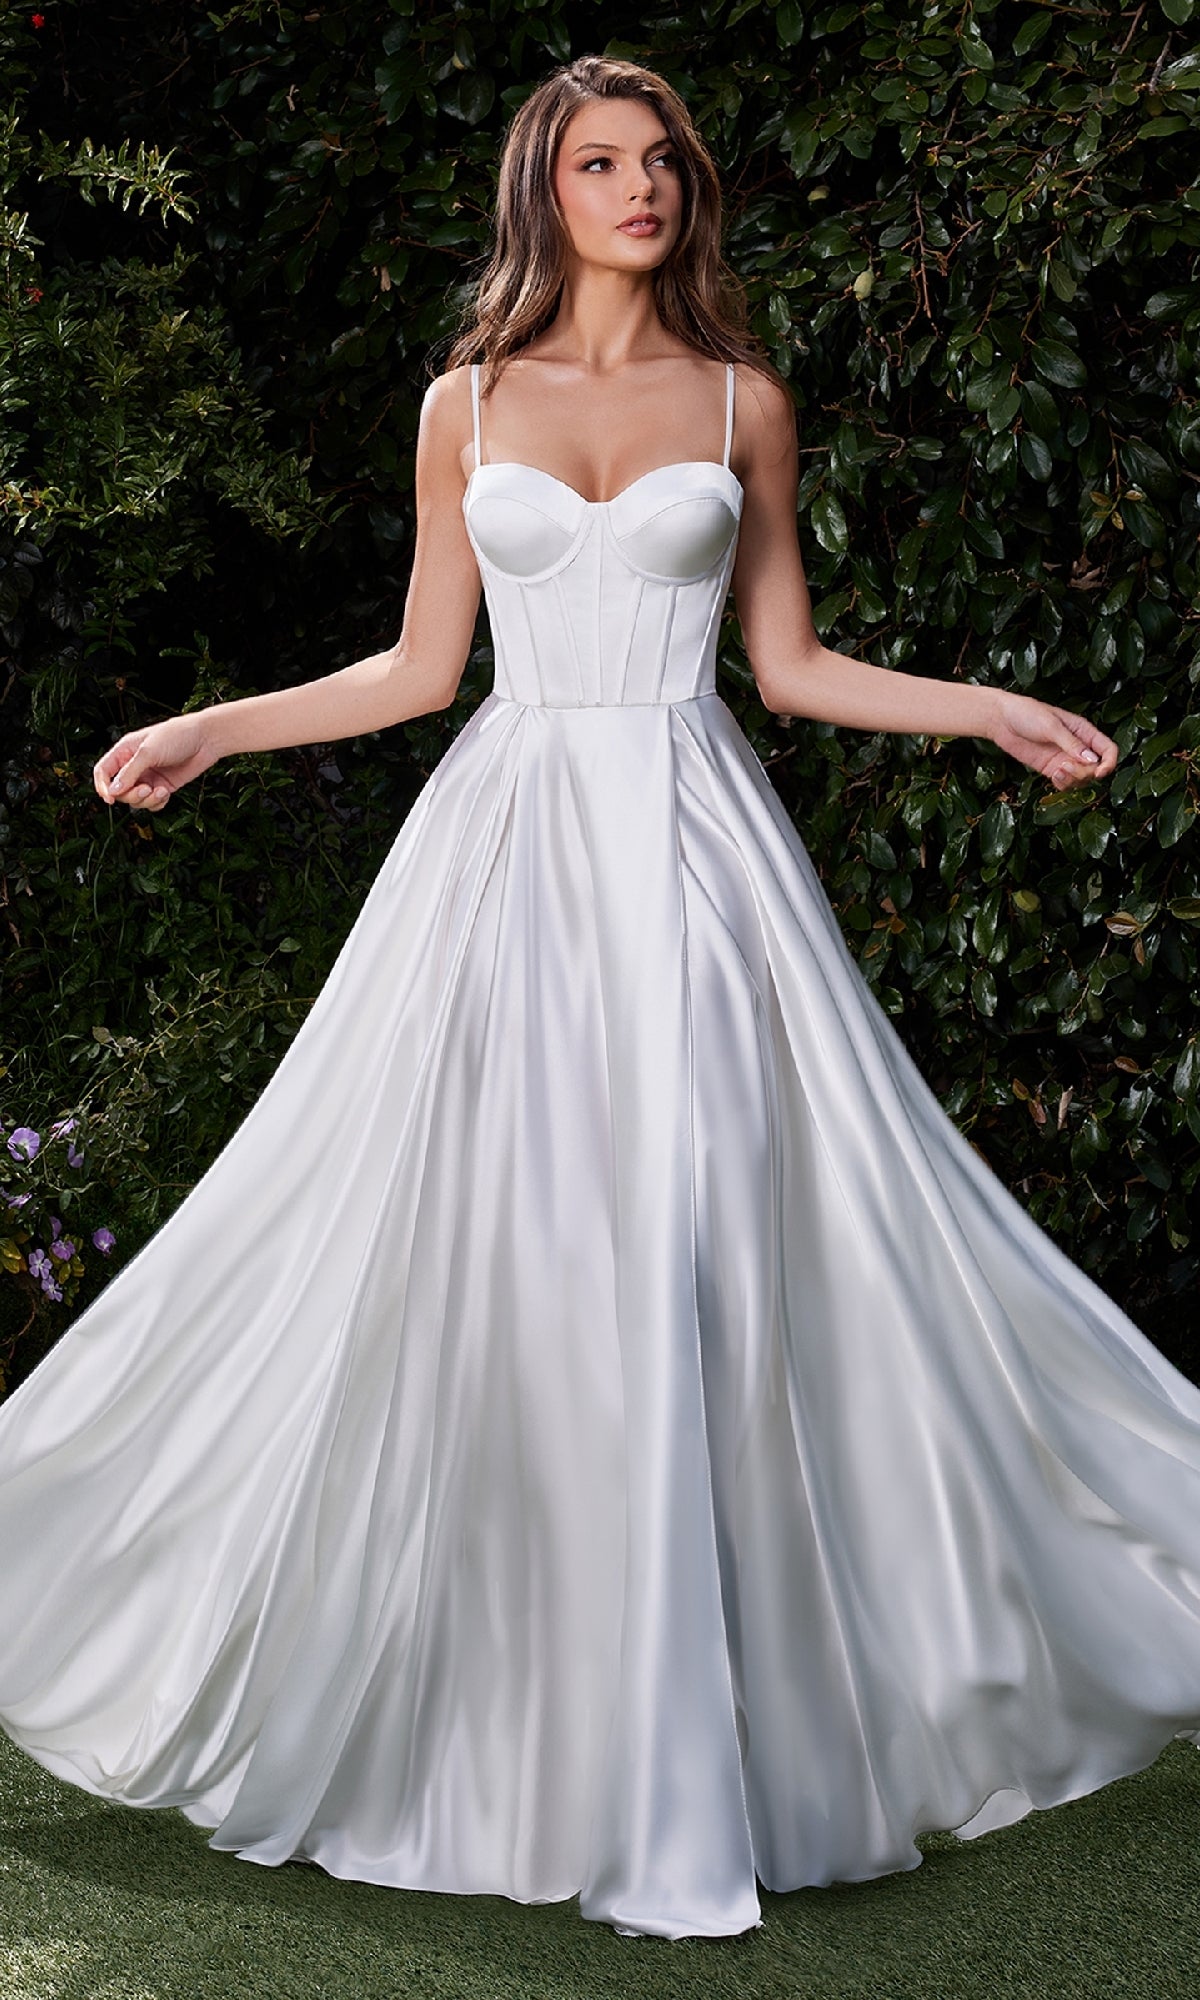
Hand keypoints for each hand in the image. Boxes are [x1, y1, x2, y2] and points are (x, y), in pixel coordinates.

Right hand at [93, 713, 219, 811]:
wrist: (206, 739)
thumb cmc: (176, 736)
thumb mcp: (149, 752)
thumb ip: (129, 772)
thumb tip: (113, 791)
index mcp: (124, 751)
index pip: (103, 772)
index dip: (103, 787)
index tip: (110, 799)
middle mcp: (134, 766)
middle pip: (119, 791)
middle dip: (131, 795)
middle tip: (145, 790)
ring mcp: (148, 777)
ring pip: (136, 800)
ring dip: (146, 800)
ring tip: (160, 791)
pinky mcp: (163, 786)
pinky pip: (152, 803)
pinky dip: (157, 803)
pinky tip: (166, 793)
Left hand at [988, 690, 1119, 792]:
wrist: (1001, 720)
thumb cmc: (1027, 714)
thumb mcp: (1051, 726)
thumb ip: (1071, 744)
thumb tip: (1092, 760)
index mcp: (1084, 731)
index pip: (1108, 749)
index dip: (1109, 763)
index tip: (1099, 772)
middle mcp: (1077, 746)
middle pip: (1096, 768)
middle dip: (1086, 773)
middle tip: (1067, 767)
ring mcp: (1064, 759)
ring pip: (1081, 778)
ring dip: (1074, 780)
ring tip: (1058, 771)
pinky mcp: (1051, 768)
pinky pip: (1065, 782)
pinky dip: (1063, 784)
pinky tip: (1054, 775)